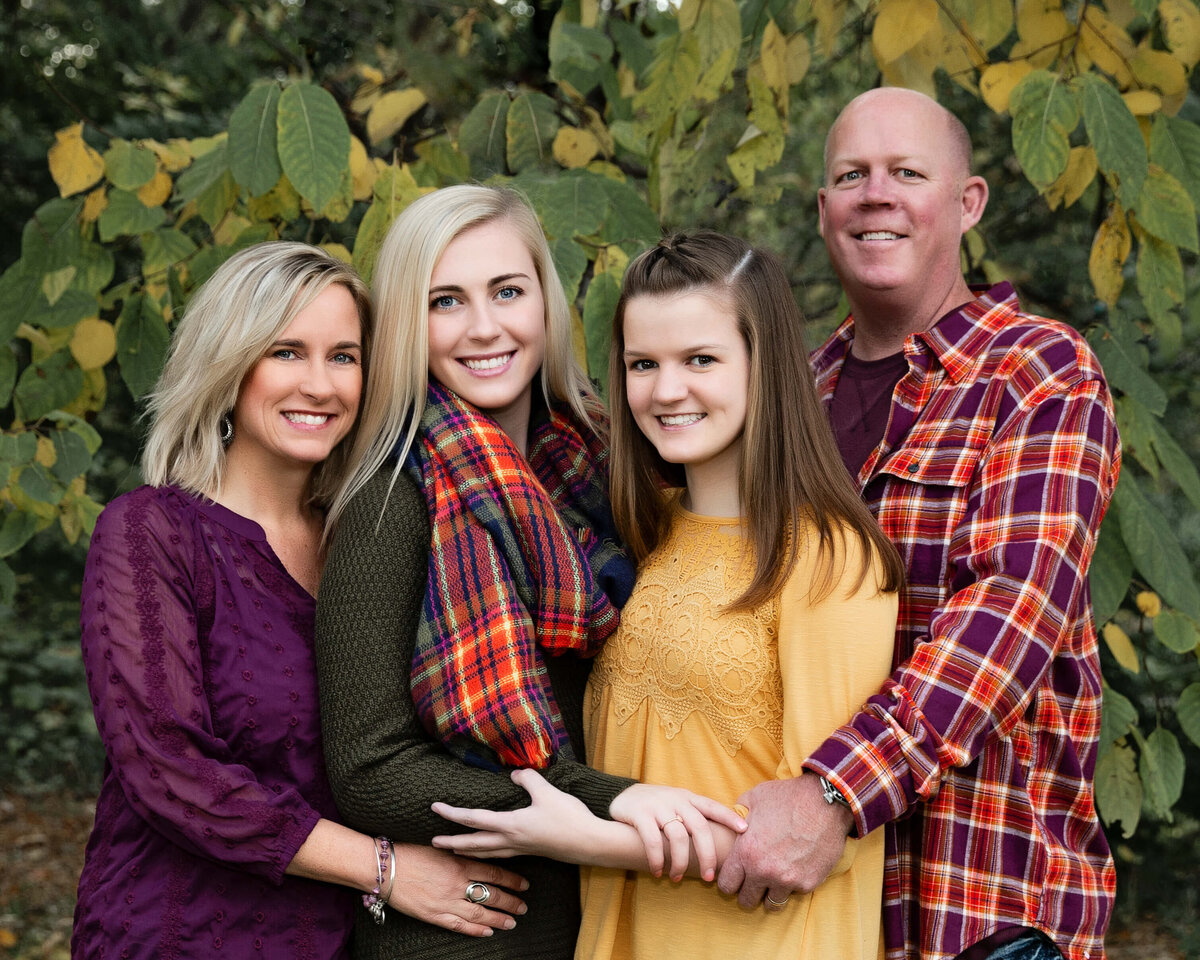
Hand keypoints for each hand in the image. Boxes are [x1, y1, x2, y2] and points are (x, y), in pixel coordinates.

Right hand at [389, 842, 528, 936]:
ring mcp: (446, 901)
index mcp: (459, 862)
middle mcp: (457, 883)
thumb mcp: (441, 846)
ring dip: (498, 918)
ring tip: (512, 921)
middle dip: (510, 901)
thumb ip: (460, 851)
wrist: (384, 867)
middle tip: (524, 906)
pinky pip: (459, 925)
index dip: (511, 880)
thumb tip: (478, 850)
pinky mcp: (434, 915)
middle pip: (492, 894)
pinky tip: (488, 932)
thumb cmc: (410, 851)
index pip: (494, 872)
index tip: (524, 884)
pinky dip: (475, 930)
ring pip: (479, 912)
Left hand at [431, 768, 599, 863]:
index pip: (474, 819)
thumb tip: (515, 773)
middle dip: (452, 842)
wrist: (590, 843)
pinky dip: (488, 853)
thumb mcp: (548, 792)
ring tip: (454, 850)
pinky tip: (490, 851)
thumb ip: (529, 779)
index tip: (435, 808)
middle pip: (474, 843)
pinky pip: (502, 854)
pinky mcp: (532, 851)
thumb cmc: (569, 818)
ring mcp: (522, 849)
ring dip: (468, 850)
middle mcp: (512, 840)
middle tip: (433, 842)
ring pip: (487, 852)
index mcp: (511, 825)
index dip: (453, 813)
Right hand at [608, 783, 747, 882]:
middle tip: (709, 877)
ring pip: (677, 837)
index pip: (713, 806)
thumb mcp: (677, 803)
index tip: (745, 830)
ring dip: (680, 862)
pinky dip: (657, 859)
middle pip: (699, 827)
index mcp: (688, 798)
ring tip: (677, 878)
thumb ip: (694, 815)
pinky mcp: (640, 814)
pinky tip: (658, 872)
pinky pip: (653, 841)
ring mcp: (658, 806)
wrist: (621, 795)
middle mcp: (676, 800)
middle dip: (707, 855)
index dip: (729, 817)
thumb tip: (720, 839)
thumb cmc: (656, 806)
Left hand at [716, 774, 851, 908]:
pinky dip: (792, 885)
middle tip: (753, 882)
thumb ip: (737, 815)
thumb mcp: (754, 798)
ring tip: (773, 879)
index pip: (726, 884)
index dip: (728, 881)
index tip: (735, 876)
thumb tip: (730, 822)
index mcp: (746, 852)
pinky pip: (794, 893)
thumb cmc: (787, 796)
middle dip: (747, 892)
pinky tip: (794, 869)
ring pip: (771, 904)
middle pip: (746, 900)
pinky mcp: (808, 883)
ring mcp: (787, 880)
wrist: (825, 801)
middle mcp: (764, 871)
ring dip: (770, 893)